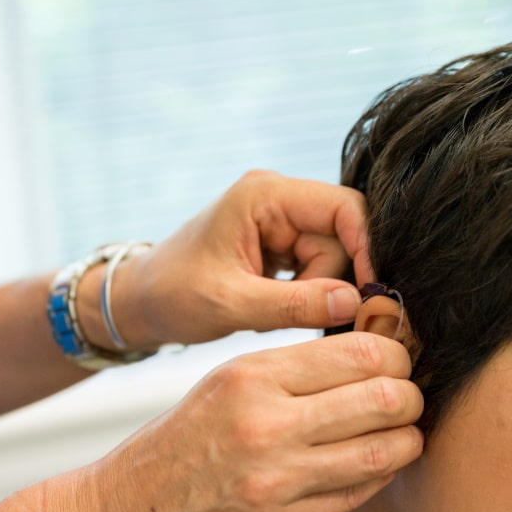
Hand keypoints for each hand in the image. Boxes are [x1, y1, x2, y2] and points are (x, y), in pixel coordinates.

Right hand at [73, 332, 422, 511]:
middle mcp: (267, 424)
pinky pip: (357, 495)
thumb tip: (369, 358)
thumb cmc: (175, 446)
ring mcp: (276, 482)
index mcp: (251, 376)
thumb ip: (292, 372)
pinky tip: (377, 466)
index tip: (397, 361)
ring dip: (406, 440)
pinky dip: (378, 477)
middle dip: (411, 395)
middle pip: (383, 396)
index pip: (360, 351)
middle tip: (409, 398)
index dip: (395, 354)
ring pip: (383, 450)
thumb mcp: (223, 385)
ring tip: (404, 434)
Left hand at [114, 170, 373, 347]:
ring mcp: (281, 221)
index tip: (370, 295)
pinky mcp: (281, 243)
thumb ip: (294, 304)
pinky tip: (274, 309)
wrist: (141, 302)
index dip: (367, 248)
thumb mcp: (231, 304)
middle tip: (296, 316)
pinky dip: (306, 294)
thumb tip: (354, 304)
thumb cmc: (173, 295)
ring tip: (271, 314)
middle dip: (331, 281)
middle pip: (343, 237)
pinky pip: (318, 267)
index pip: (344, 208)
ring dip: (315, 293)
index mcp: (265, 195)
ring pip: (334, 257)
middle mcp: (279, 199)